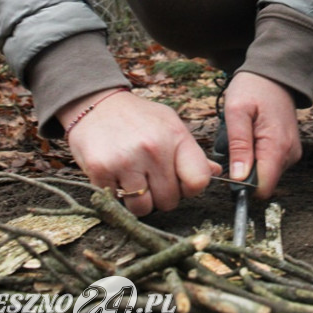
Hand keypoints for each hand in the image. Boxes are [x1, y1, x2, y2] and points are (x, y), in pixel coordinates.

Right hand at [58, 89, 220, 215]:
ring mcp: (126, 160)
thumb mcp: (170, 124)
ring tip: (133, 177)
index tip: (179, 181)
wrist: (97, 104)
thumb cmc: (138, 117)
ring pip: (143, 208)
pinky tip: (115, 172)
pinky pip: (116, 202)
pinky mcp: (101, 170)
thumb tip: (215, 172)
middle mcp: (153, 149)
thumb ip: (190, 152)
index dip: (190, 188)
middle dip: (161, 195)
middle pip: (170, 201)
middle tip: (150, 177)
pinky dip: (115, 193)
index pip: (199, 181)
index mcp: (175, 137)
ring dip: (138, 199)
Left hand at [223, 72, 301, 198]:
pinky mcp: (289, 150)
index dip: (242, 184)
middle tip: (234, 141)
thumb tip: (239, 178)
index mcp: (276, 146)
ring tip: (243, 135)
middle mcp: (289, 153)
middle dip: (243, 170)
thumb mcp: (236, 110)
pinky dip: (257, 155)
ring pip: (265, 174)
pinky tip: (252, 135)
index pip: (262, 187)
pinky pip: (270, 164)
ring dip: (249, 161)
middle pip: (262, 182)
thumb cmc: (253, 88)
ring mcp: (291, 152)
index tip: (229, 167)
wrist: (273, 74)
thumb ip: (238, 145)